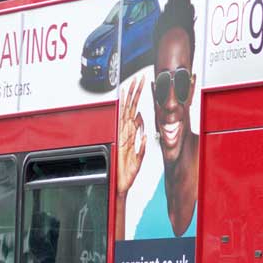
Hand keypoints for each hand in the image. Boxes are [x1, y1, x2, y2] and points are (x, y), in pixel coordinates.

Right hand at [116, 74, 145, 195]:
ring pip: (126, 109)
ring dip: (130, 95)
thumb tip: (144, 134)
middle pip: (131, 107)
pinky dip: (123, 107)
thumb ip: (142, 145)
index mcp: (129, 135)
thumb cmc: (126, 174)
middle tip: (139, 78)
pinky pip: (122, 119)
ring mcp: (122, 133)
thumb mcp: (139, 158)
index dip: (139, 101)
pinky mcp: (120, 137)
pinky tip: (125, 97)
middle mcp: (125, 131)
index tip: (144, 89)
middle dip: (135, 92)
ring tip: (134, 81)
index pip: (135, 113)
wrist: (119, 185)